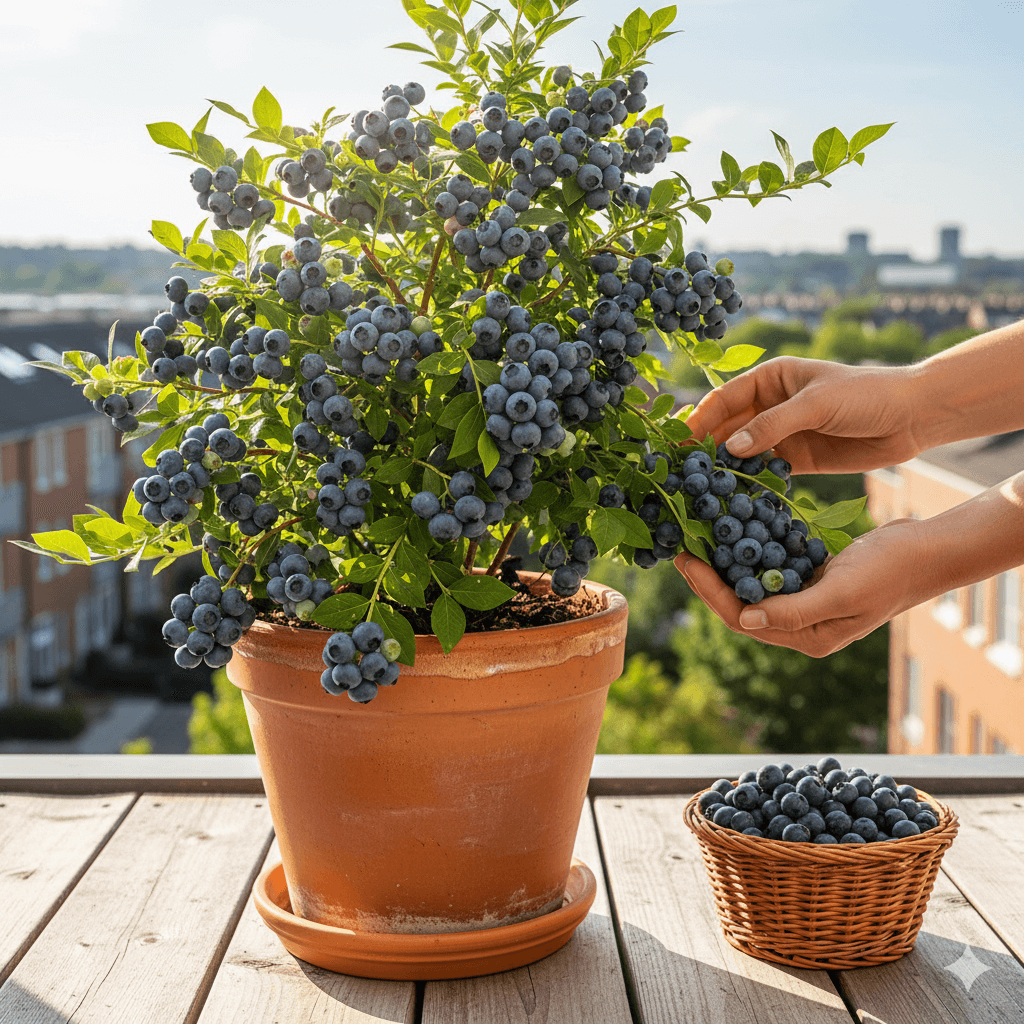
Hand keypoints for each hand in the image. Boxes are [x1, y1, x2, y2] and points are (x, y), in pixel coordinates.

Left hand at [674, 518, 932, 656]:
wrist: (927, 549)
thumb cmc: (890, 572)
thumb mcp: (842, 592)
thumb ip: (794, 610)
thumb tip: (745, 620)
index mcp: (807, 637)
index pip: (743, 619)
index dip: (710, 592)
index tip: (686, 562)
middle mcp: (802, 624)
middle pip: (740, 603)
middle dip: (709, 577)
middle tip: (681, 548)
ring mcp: (806, 600)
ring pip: (752, 584)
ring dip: (725, 563)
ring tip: (699, 538)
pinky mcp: (811, 577)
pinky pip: (770, 566)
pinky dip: (750, 550)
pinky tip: (733, 529)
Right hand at [684, 356, 924, 474]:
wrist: (912, 417)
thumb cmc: (865, 395)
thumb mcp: (815, 404)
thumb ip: (772, 426)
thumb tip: (728, 450)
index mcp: (770, 379)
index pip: (722, 399)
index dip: (697, 419)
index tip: (675, 442)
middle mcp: (770, 405)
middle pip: (726, 427)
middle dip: (702, 447)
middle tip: (677, 471)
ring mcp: (782, 434)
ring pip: (741, 452)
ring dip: (721, 468)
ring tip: (697, 489)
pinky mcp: (796, 459)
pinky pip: (763, 472)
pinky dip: (747, 483)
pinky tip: (732, 497)